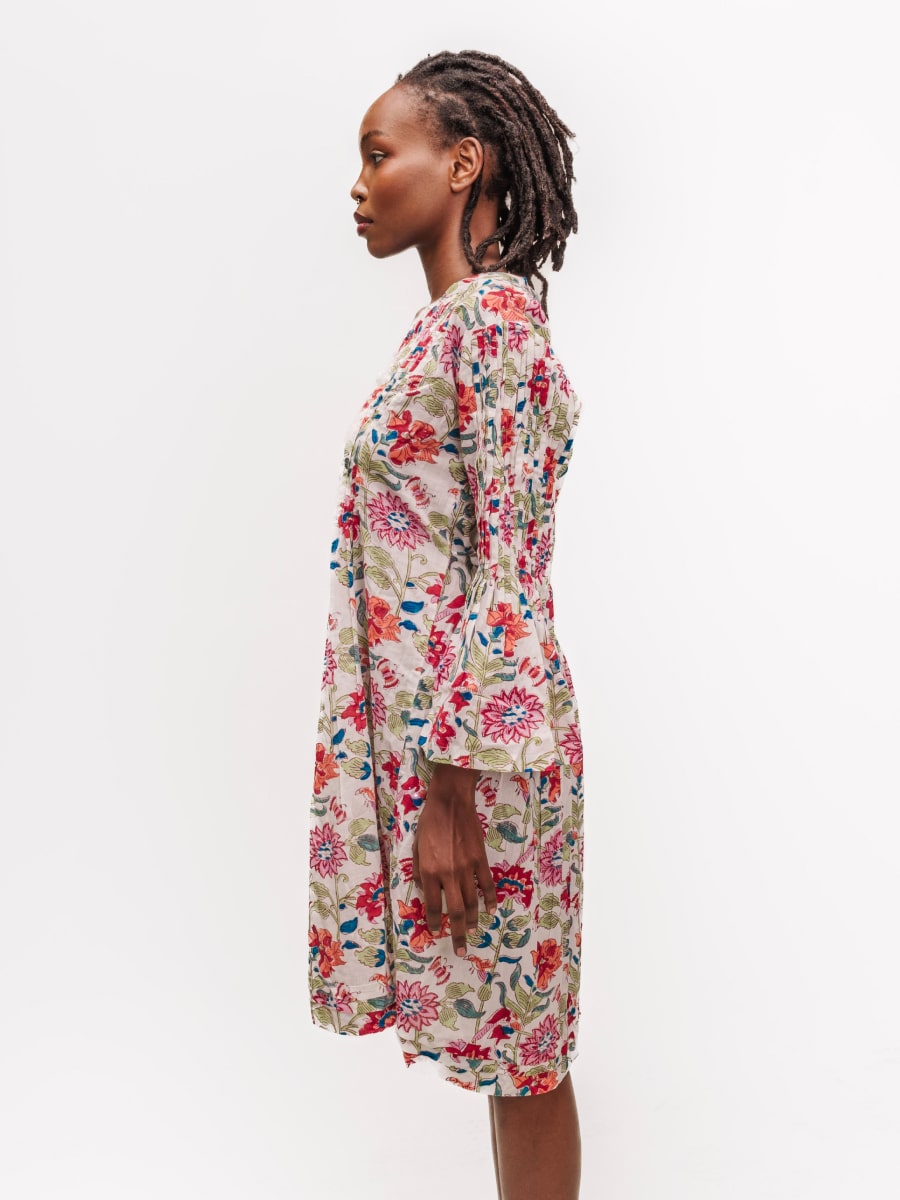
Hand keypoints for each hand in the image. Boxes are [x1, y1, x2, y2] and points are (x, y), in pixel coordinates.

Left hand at [412, 762, 498, 957]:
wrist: (451, 803)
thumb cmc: (429, 823)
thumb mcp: (416, 848)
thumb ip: (420, 872)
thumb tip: (425, 890)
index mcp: (429, 872)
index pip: (433, 906)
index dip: (434, 922)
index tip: (436, 932)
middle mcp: (448, 874)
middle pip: (455, 912)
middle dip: (457, 933)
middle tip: (460, 949)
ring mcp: (466, 868)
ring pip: (472, 902)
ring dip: (472, 920)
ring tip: (472, 931)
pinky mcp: (480, 859)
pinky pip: (486, 885)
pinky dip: (489, 899)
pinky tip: (489, 910)